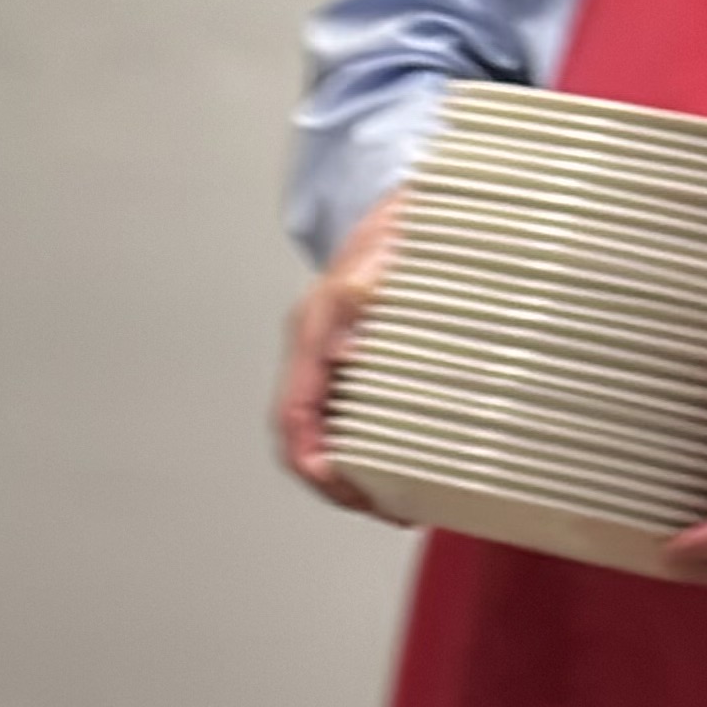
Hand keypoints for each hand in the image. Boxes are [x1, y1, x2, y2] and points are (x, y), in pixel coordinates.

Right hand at [273, 195, 406, 522]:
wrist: (412, 197)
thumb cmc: (402, 221)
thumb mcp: (387, 246)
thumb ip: (365, 291)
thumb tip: (348, 351)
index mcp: (313, 328)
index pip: (294, 414)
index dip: (313, 461)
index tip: (343, 488)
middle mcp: (317, 346)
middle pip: (306, 435)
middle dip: (338, 482)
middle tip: (383, 509)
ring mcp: (336, 353)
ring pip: (328, 429)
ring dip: (357, 470)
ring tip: (399, 499)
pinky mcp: (359, 356)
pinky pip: (353, 412)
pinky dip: (374, 445)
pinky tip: (408, 461)